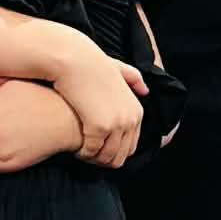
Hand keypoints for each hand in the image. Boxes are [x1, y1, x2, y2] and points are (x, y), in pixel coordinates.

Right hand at [46, 32, 147, 168]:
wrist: (74, 60)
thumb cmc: (91, 64)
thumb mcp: (119, 70)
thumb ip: (133, 78)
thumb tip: (146, 90)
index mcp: (136, 111)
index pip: (131, 146)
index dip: (114, 151)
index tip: (99, 148)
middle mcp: (130, 119)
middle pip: (120, 155)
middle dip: (104, 159)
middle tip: (88, 155)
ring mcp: (116, 124)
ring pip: (106, 157)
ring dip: (93, 158)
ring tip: (81, 153)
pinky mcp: (99, 127)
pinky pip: (91, 151)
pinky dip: (82, 154)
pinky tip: (75, 149)